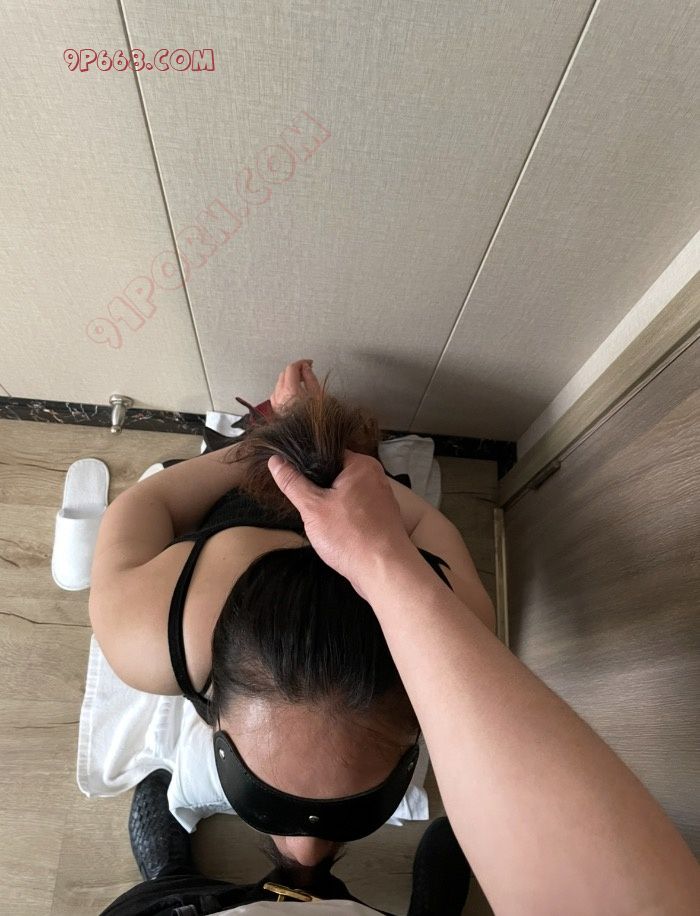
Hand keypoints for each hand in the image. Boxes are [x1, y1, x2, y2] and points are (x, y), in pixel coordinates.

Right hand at [267, 449, 412, 598]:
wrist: (384, 571)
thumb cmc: (351, 536)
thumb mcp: (312, 507)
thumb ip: (293, 483)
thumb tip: (276, 462)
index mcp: (361, 465)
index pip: (327, 452)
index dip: (306, 462)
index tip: (291, 475)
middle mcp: (375, 477)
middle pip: (336, 474)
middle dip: (317, 488)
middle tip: (304, 502)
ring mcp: (379, 499)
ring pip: (344, 494)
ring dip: (328, 506)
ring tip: (318, 519)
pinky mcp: (380, 519)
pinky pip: (354, 511)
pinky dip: (342, 518)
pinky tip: (333, 532)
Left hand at [269, 359, 321, 415]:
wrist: (305, 439)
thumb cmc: (312, 420)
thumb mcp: (318, 395)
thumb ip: (310, 378)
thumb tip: (306, 368)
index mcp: (290, 389)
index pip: (292, 367)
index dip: (301, 362)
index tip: (308, 363)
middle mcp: (279, 394)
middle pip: (284, 373)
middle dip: (295, 369)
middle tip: (306, 371)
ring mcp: (275, 402)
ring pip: (279, 382)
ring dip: (289, 378)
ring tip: (301, 382)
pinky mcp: (275, 408)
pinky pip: (276, 392)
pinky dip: (283, 388)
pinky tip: (292, 392)